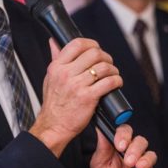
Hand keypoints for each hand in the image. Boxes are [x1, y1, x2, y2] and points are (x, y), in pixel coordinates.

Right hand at [29, 38, 122, 156]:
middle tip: (107, 63)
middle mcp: (66, 74)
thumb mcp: (50, 77)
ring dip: (113, 69)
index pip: (77, 44)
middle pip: (94, 53)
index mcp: (57, 66)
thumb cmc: (54, 103)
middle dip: (105, 57)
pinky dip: (116, 81)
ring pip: (104, 67)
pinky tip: (116, 83)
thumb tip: (54, 41)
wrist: (53, 126)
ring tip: (113, 74)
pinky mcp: (88, 97)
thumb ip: (55, 59)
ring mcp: (77, 85)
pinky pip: (109, 82)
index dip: (91, 44)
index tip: (96, 49)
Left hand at [90, 125, 155, 167]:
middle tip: (128, 160)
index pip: (125, 132)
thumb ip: (102, 146)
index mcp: (119, 145)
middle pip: (140, 141)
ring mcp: (141, 163)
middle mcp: (132, 152)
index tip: (119, 144)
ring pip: (150, 154)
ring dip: (144, 159)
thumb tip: (100, 128)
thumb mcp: (98, 163)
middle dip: (135, 149)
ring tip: (136, 167)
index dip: (124, 135)